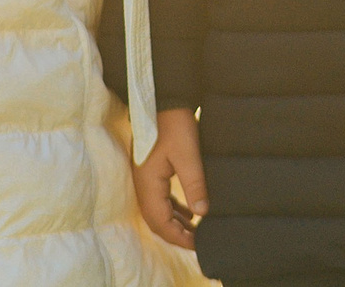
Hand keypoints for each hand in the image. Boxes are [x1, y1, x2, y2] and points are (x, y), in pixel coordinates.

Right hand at [135, 108, 207, 249]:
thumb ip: (195, 185)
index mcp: (148, 183)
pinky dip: (173, 210)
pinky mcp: (151, 172)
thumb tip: (202, 213)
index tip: (197, 244)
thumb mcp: (188, 155)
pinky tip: (189, 213)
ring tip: (196, 232)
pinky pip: (160, 199)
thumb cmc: (175, 124)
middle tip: (198, 242)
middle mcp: (142, 184)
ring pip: (158, 211)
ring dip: (175, 223)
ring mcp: (145, 178)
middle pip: (156, 221)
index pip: (160, 222)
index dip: (178, 237)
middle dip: (176, 234)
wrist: (163, 99)